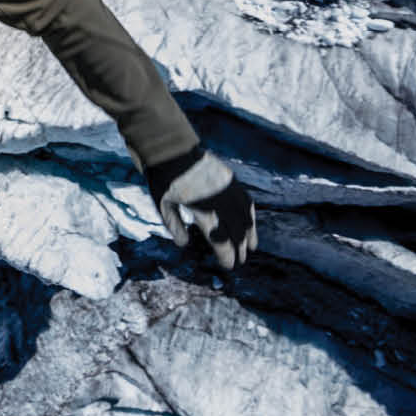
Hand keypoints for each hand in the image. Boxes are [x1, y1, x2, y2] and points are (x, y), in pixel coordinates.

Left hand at [147, 149, 255, 269]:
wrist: (172, 150)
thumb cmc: (164, 179)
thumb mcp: (164, 206)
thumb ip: (175, 226)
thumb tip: (184, 244)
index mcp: (204, 211)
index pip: (221, 241)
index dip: (227, 255)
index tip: (229, 266)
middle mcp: (220, 202)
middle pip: (237, 232)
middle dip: (240, 249)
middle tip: (240, 260)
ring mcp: (228, 189)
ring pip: (245, 217)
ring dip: (249, 233)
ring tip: (251, 246)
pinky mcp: (231, 180)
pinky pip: (246, 200)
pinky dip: (250, 214)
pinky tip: (250, 222)